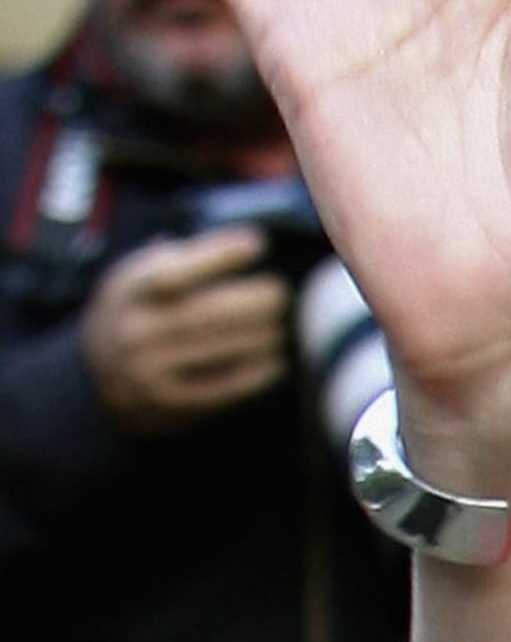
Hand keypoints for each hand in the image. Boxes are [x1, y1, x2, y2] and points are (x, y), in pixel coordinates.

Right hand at [82, 229, 289, 434]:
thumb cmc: (138, 309)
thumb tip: (251, 241)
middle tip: (280, 293)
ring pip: (220, 347)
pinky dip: (256, 372)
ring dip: (261, 335)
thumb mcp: (142, 274)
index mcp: (128, 290)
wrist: (99, 371)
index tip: (256, 244)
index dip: (218, 255)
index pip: (174, 269)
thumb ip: (187, 256)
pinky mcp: (170, 400)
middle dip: (253, 301)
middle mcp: (135, 328)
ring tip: (278, 325)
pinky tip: (275, 360)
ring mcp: (150, 368)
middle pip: (207, 311)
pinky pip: (224, 386)